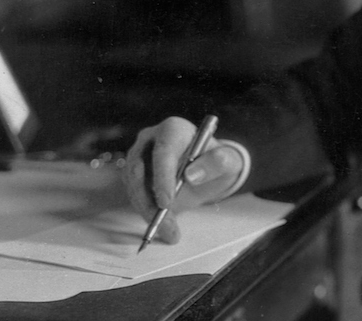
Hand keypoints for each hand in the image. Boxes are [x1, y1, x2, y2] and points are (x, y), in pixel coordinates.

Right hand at [123, 116, 244, 243]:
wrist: (208, 170)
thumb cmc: (217, 161)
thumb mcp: (227, 161)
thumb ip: (217, 162)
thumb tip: (193, 174)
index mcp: (173, 129)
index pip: (162, 152)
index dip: (162, 177)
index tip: (167, 202)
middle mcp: (150, 140)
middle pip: (139, 170)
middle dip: (150, 201)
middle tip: (167, 225)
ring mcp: (138, 158)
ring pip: (134, 188)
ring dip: (148, 212)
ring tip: (170, 232)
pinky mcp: (134, 176)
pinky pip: (135, 197)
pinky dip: (147, 214)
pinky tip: (165, 228)